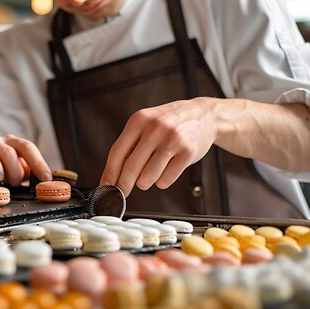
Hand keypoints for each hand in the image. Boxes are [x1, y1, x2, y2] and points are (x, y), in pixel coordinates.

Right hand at [0, 134, 51, 186]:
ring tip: (10, 183)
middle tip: (32, 182)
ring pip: (8, 152)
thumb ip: (25, 174)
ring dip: (13, 171)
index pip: (31, 149)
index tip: (47, 178)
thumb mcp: (12, 174)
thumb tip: (43, 181)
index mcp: (16, 145)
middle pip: (24, 147)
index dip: (40, 163)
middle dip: (33, 164)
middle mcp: (5, 141)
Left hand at [100, 98, 217, 195]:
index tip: (105, 188)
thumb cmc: (170, 123)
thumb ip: (130, 145)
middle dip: (123, 185)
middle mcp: (155, 128)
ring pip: (148, 177)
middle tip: (122, 193)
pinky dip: (162, 181)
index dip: (109, 173)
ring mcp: (173, 139)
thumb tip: (112, 175)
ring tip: (152, 171)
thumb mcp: (147, 124)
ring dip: (145, 182)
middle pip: (131, 167)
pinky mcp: (187, 152)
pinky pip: (165, 180)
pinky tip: (167, 169)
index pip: (117, 152)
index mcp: (139, 120)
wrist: (204, 116)